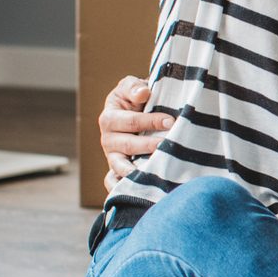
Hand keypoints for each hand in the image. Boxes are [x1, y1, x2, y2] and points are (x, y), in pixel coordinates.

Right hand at [97, 75, 170, 191]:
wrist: (136, 112)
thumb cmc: (135, 98)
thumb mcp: (131, 86)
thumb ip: (134, 87)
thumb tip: (143, 93)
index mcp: (109, 118)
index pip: (131, 121)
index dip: (151, 121)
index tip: (170, 122)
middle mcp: (107, 140)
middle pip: (128, 145)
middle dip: (149, 145)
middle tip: (169, 144)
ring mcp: (111, 158)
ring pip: (121, 167)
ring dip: (139, 170)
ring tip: (157, 171)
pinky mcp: (116, 171)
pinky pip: (113, 183)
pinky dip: (122, 188)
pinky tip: (140, 190)